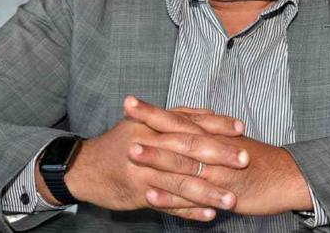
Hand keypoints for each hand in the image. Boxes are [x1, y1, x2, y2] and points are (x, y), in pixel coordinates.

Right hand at [54, 96, 247, 220]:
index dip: (216, 125)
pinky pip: (168, 204)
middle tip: (245, 160)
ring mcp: (144, 171)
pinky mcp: (138, 193)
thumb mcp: (144, 122)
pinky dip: (189, 210)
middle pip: (189, 150)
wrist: (84, 167)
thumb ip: (177, 117)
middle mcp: (150, 145)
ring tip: (231, 199)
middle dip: (219, 155)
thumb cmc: (119, 142)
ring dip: (208, 191)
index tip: (241, 128)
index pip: (190, 123)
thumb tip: (210, 112)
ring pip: (181, 182)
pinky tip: (209, 215)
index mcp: (154, 125)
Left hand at [126, 105, 311, 214]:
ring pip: (183, 163)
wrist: (288, 177)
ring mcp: (217, 170)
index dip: (154, 111)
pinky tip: (150, 195)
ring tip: (132, 153)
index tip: (129, 102)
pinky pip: (192, 195)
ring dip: (157, 157)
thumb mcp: (231, 140)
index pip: (178, 118)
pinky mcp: (222, 193)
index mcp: (212, 133)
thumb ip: (207, 132)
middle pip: (178, 133)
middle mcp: (213, 148)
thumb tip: (184, 124)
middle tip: (126, 112)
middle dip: (151, 124)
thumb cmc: (258, 159)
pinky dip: (171, 197)